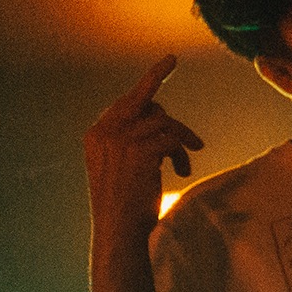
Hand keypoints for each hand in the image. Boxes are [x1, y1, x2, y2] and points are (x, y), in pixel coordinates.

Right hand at [84, 55, 203, 246]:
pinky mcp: (141, 151)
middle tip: (194, 144)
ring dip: (181, 142)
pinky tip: (181, 171)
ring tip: (183, 166)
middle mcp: (106, 132)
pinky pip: (172, 138)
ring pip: (164, 121)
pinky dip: (182, 153)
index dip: (151, 81)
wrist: (118, 231)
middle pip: (148, 105)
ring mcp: (122, 140)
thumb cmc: (124, 204)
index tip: (170, 61)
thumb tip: (161, 122)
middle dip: (173, 123)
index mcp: (96, 135)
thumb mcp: (120, 167)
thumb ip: (131, 141)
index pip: (127, 100)